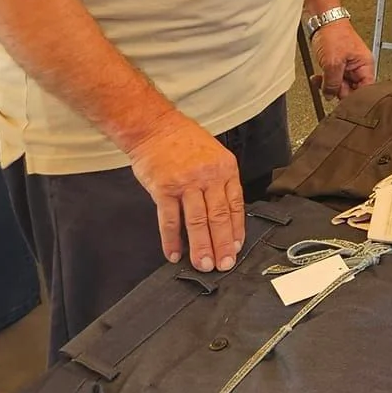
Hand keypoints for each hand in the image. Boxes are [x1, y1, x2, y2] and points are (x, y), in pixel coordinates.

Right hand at [129, 118, 244, 272]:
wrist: (155, 127)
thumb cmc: (184, 141)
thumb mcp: (214, 156)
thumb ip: (220, 182)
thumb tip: (226, 215)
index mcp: (226, 169)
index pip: (236, 206)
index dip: (236, 230)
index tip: (236, 248)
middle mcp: (209, 177)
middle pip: (219, 217)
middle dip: (221, 245)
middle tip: (223, 265)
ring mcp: (186, 183)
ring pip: (197, 221)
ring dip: (200, 247)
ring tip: (202, 265)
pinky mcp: (164, 189)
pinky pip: (170, 220)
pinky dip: (171, 239)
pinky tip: (174, 254)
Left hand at [311, 16, 374, 98]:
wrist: (322, 20)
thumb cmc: (334, 33)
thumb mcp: (333, 63)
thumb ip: (333, 83)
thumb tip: (331, 96)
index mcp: (365, 65)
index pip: (366, 89)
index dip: (354, 96)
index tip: (342, 99)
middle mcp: (358, 66)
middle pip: (352, 89)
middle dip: (338, 90)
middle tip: (329, 87)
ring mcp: (347, 65)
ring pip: (340, 84)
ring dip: (328, 85)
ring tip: (320, 81)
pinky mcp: (336, 63)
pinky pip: (332, 78)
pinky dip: (324, 80)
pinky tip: (317, 78)